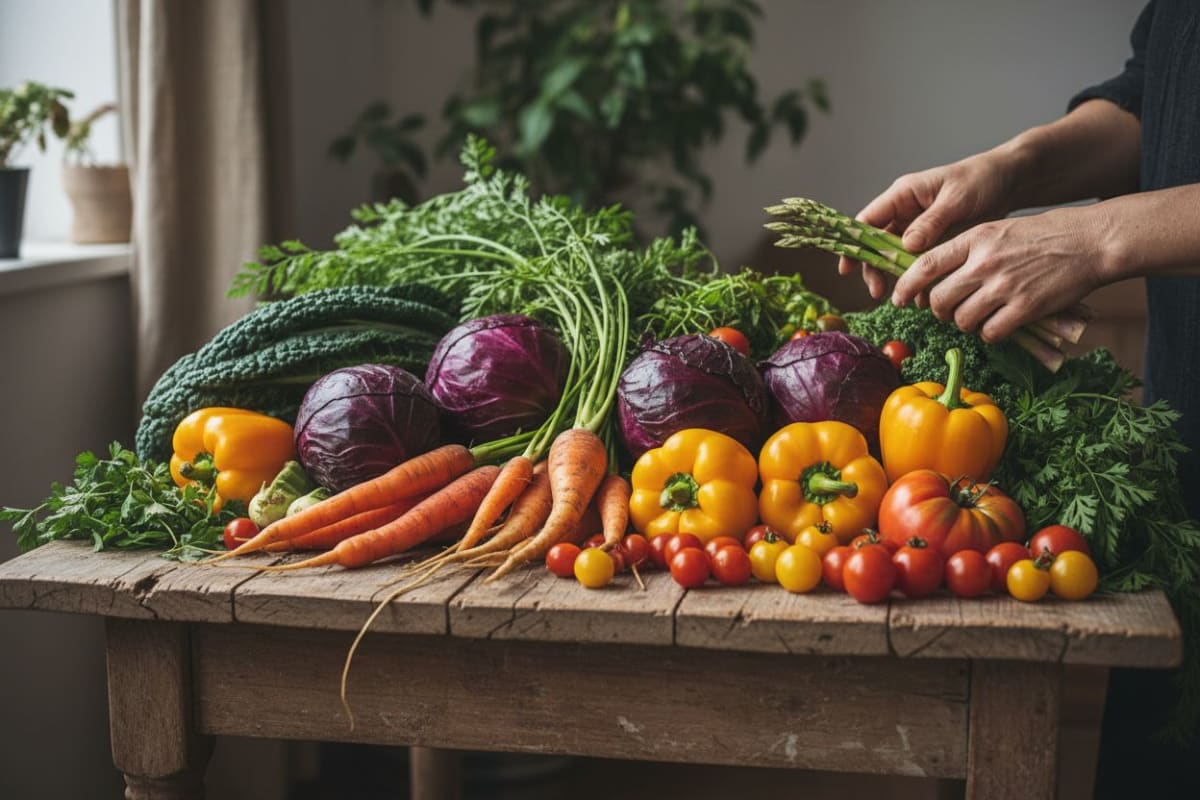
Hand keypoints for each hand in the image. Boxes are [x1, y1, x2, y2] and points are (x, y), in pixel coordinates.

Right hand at [839, 151, 1016, 298]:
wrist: (1008, 182)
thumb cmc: (980, 180)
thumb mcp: (956, 199)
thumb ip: (930, 222)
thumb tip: (906, 245)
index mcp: (903, 195)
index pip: (868, 220)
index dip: (854, 244)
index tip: (848, 269)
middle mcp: (905, 212)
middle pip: (877, 244)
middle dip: (875, 269)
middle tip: (880, 293)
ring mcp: (918, 229)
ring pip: (896, 257)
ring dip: (897, 279)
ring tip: (905, 299)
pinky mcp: (933, 242)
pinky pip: (919, 264)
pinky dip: (919, 280)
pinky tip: (925, 297)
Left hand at [890, 205, 1108, 341]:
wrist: (1090, 241)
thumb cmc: (1043, 236)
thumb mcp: (998, 230)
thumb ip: (967, 250)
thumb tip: (935, 277)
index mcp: (975, 239)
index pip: (925, 265)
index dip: (906, 286)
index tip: (899, 298)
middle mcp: (984, 262)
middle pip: (938, 299)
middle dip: (938, 311)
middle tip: (948, 312)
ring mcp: (1004, 286)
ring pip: (962, 319)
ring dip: (965, 324)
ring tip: (978, 316)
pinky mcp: (1024, 308)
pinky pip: (990, 333)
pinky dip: (990, 333)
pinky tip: (999, 324)